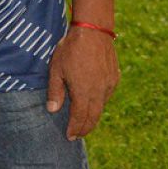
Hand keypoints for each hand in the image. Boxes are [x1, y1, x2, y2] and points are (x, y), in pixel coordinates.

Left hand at [46, 25, 118, 139]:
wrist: (93, 32)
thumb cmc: (70, 50)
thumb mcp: (56, 70)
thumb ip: (55, 91)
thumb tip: (53, 110)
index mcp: (84, 92)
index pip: (80, 117)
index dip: (75, 128)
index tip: (70, 136)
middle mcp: (99, 92)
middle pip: (93, 116)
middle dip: (85, 128)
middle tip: (78, 135)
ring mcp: (109, 85)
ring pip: (101, 107)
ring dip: (93, 116)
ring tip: (84, 122)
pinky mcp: (114, 78)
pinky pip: (106, 96)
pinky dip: (99, 103)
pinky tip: (93, 103)